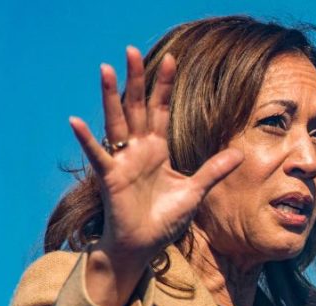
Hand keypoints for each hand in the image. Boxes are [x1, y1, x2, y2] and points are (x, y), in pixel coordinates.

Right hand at [67, 47, 243, 305]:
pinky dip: (87, 139)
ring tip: (107, 69)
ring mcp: (123, 161)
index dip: (164, 86)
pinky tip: (76, 121)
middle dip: (136, 79)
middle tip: (131, 50)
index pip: (161, 110)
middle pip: (137, 107)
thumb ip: (214, 170)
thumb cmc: (163, 220)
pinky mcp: (111, 177)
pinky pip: (97, 154)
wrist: (143, 245)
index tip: (170, 59)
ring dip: (111, 96)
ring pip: (116, 121)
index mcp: (157, 150)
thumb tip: (240, 153)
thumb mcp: (195, 191)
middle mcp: (138, 149)